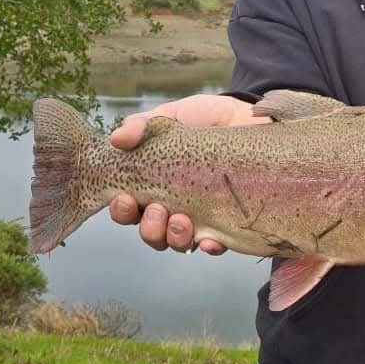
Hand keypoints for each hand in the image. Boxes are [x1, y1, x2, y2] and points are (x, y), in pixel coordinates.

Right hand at [109, 94, 269, 253]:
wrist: (247, 120)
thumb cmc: (202, 121)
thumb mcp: (169, 117)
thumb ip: (140, 125)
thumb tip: (117, 139)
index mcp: (152, 186)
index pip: (128, 210)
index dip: (121, 211)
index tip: (124, 198)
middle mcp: (172, 207)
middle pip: (151, 233)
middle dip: (149, 227)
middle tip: (157, 208)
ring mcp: (199, 217)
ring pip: (178, 243)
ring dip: (174, 237)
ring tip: (181, 219)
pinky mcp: (227, 222)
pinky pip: (215, 245)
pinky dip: (209, 246)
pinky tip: (209, 240)